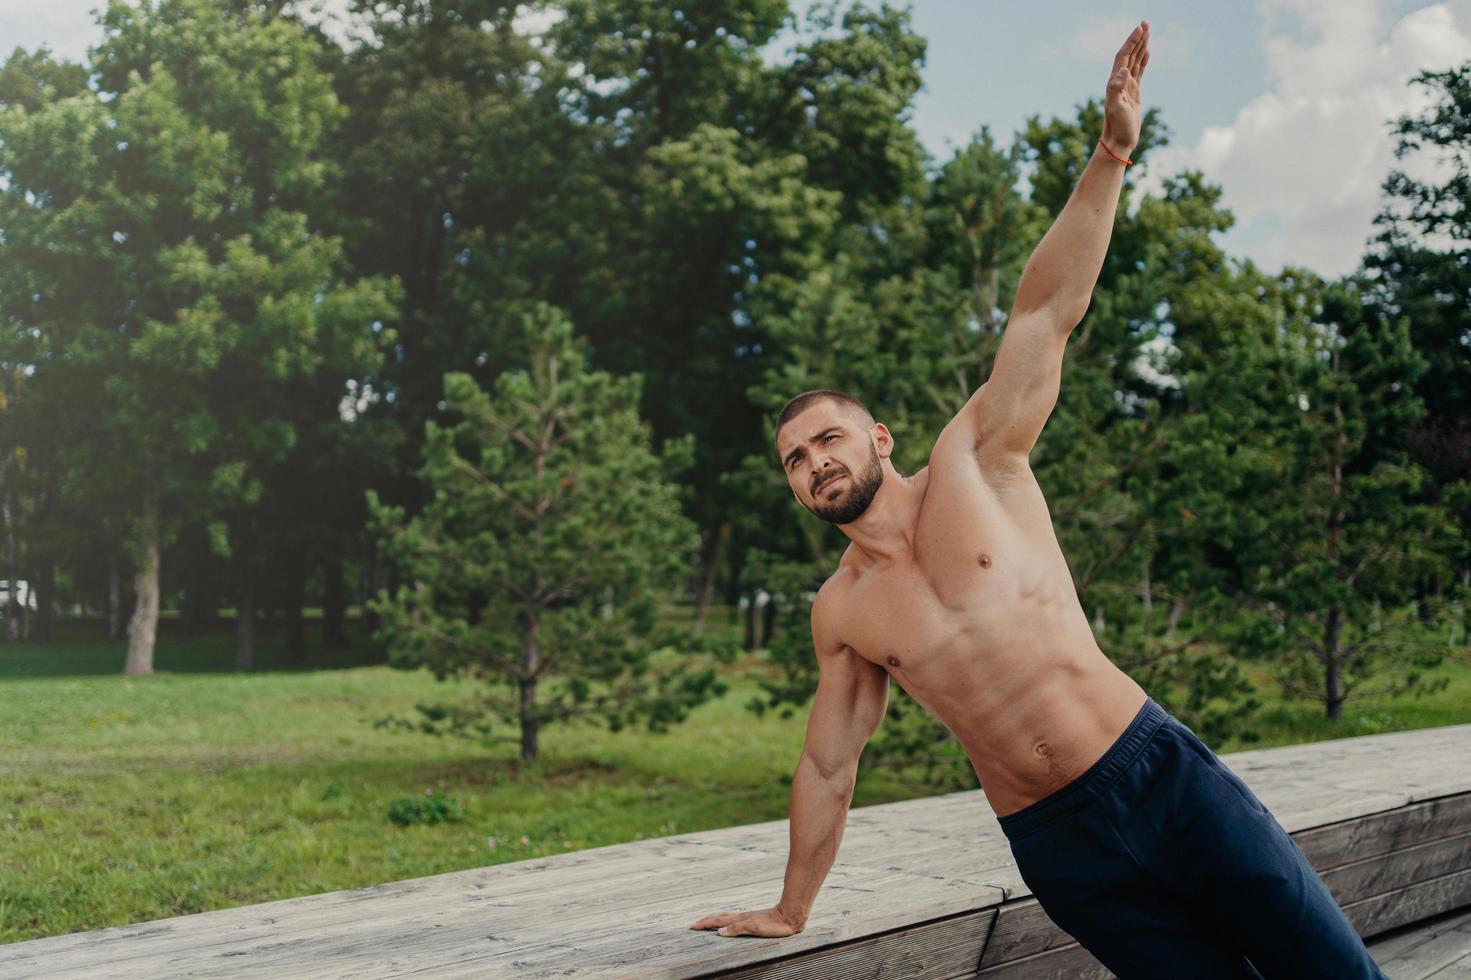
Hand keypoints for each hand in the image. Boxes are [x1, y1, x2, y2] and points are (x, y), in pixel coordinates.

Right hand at [689, 904, 803, 937]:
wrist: (789, 916)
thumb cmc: (773, 924)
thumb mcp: (753, 927)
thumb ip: (736, 928)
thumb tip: (718, 932)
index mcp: (739, 919)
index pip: (717, 921)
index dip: (705, 923)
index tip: (692, 926)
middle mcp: (741, 918)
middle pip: (720, 918)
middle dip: (707, 921)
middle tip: (695, 924)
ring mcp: (747, 918)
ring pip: (727, 918)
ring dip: (715, 921)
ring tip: (708, 922)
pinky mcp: (754, 921)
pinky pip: (735, 921)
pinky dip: (727, 922)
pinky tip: (730, 924)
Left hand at [1103, 20, 1148, 156]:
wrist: (1119, 141)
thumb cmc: (1117, 127)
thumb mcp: (1116, 108)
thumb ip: (1117, 88)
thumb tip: (1124, 70)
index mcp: (1114, 82)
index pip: (1123, 56)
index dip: (1131, 42)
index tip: (1140, 28)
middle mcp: (1119, 82)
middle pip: (1129, 55)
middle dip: (1136, 39)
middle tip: (1146, 23)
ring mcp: (1127, 87)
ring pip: (1134, 61)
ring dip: (1140, 47)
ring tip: (1147, 32)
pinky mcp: (1133, 93)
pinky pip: (1139, 72)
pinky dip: (1143, 61)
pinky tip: (1147, 53)